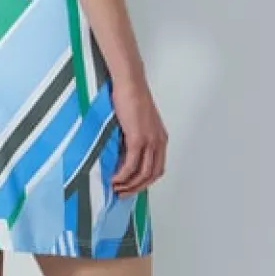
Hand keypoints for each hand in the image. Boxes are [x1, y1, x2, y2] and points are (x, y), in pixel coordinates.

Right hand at [109, 77, 167, 195]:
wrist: (129, 83)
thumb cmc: (130, 97)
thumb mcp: (136, 122)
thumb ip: (134, 138)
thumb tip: (121, 154)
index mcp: (160, 138)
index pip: (157, 168)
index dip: (144, 182)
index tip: (131, 187)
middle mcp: (159, 142)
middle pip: (152, 175)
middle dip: (137, 188)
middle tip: (122, 193)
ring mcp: (150, 141)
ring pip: (142, 173)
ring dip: (128, 184)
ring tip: (115, 188)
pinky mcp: (138, 139)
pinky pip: (131, 165)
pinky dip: (122, 175)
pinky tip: (114, 178)